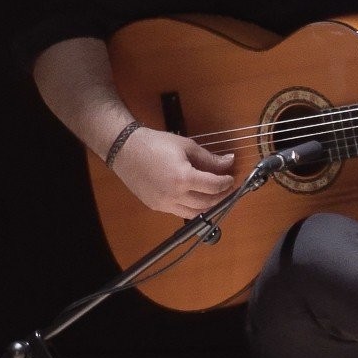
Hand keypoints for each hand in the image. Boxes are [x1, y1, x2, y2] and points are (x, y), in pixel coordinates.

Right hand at [113, 127, 236, 217]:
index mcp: (184, 178)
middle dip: (220, 196)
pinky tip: (195, 199)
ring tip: (214, 196)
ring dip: (208, 206)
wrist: (126, 150)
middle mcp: (175, 195)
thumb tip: (229, 162)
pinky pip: (179, 212)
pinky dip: (191, 208)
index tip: (231, 179)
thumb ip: (209, 158)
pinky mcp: (156, 207)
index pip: (214, 186)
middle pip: (207, 203)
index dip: (226, 183)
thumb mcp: (186, 146)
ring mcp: (164, 204)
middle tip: (227, 189)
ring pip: (194, 213)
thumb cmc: (156, 143)